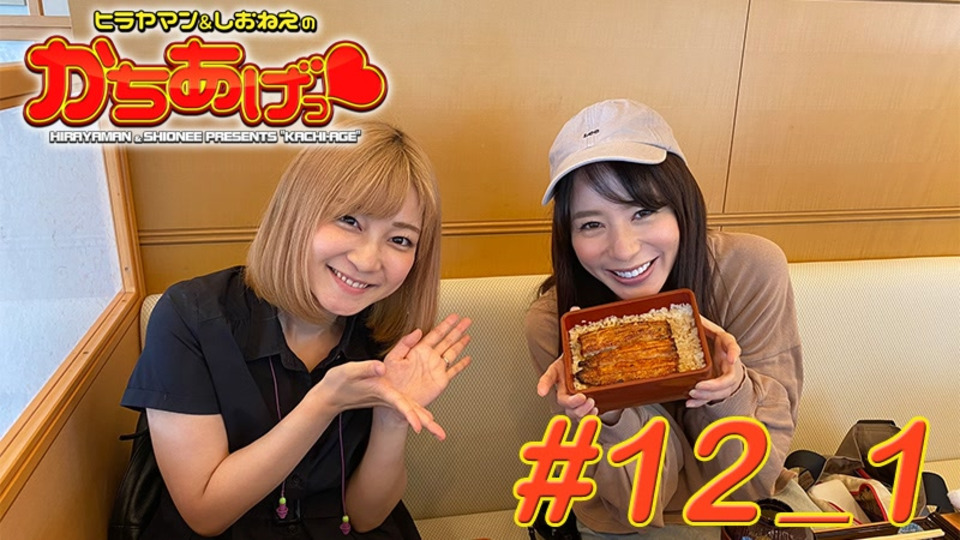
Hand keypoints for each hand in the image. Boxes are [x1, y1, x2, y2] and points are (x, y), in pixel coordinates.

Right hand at [314, 360, 439, 436]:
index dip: (410, 414)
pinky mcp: (388, 399)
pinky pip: (407, 406)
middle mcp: (387, 399)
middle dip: (426, 424)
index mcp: (381, 392)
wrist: (331, 396)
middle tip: (440, 435)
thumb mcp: (350, 371)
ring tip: (440, 434)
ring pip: (411, 411)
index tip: (419, 426)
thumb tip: (381, 366)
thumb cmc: (339, 382)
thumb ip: (366, 368)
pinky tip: (428, 418)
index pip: (399, 404)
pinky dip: (418, 412)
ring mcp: (388, 400)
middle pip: (410, 412)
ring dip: (426, 422)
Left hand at [383, 314, 471, 408]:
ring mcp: (436, 369)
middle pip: (447, 340)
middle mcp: (429, 358)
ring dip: (461, 344)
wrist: (393, 401)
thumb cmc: (389, 380)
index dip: (446, 325)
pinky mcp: (440, 381)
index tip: (454, 317)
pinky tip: (467, 359)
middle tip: (466, 321)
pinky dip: (461, 365)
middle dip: (457, 330)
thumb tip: (416, 331)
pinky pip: (454, 371)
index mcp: (419, 350)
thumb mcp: (392, 358)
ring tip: (468, 335)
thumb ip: (404, 343)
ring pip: (452, 353)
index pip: (436, 334)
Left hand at [686, 316, 743, 407]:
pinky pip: (712, 397)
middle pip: (729, 378)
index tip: (732, 359)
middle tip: (699, 386)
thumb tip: (686, 311)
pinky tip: (690, 403)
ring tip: (692, 393)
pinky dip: (701, 402)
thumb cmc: (711, 339)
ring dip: (708, 395)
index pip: (733, 346)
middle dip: (715, 384)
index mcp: (726, 345)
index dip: (734, 353)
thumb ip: (699, 321)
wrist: (719, 352)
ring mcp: (725, 377)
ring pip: (722, 391)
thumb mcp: (706, 327)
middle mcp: (729, 363)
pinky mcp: (717, 387)